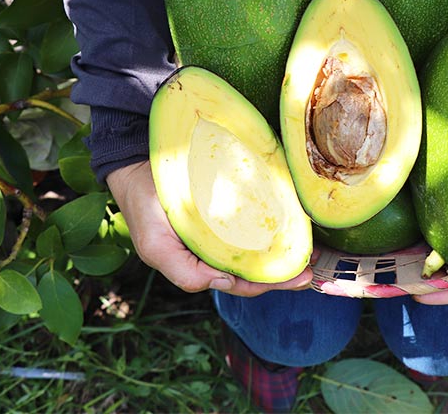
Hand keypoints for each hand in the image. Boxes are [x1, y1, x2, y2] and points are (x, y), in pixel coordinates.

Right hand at [107, 160, 312, 295]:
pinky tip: (293, 221)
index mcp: (203, 262)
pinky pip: (256, 217)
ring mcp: (225, 225)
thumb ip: (184, 273)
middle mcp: (217, 247)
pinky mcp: (231, 202)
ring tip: (310, 250)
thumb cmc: (145, 207)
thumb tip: (224, 283)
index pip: (242, 281)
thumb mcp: (155, 246)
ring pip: (259, 244)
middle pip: (256, 266)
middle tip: (311, 268)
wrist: (136, 163)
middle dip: (283, 271)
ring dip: (284, 249)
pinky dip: (274, 223)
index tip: (298, 277)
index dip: (270, 283)